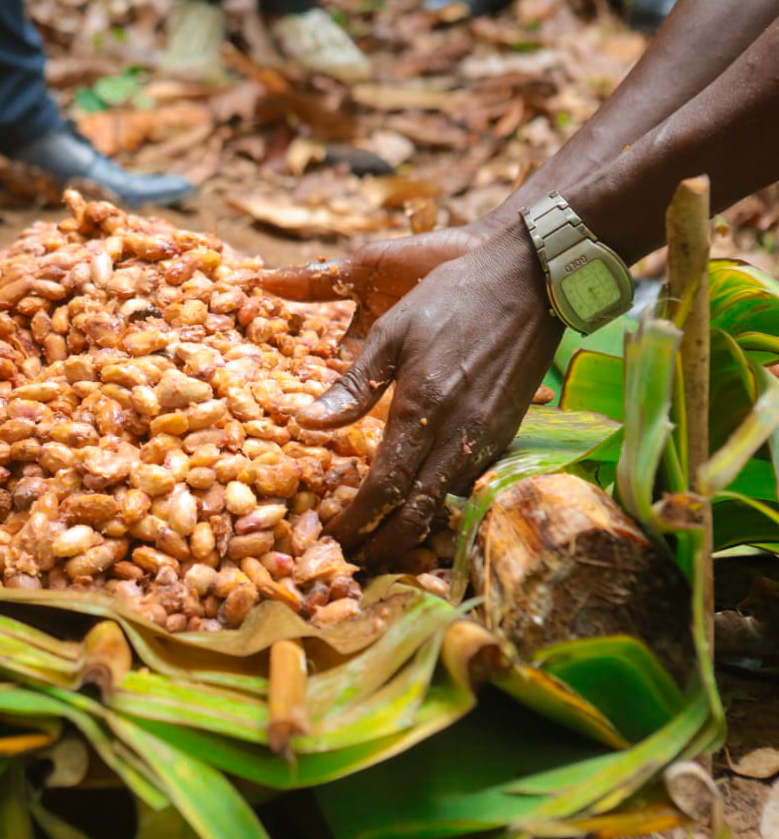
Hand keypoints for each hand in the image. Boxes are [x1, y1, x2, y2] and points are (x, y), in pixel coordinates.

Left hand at [294, 228, 563, 566]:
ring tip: (381, 540)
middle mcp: (459, 432)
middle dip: (385, 546)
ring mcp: (489, 435)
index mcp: (422, 407)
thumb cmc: (451, 296)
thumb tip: (306, 423)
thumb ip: (351, 386)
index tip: (332, 538)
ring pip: (448, 503)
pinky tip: (422, 503)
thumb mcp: (391, 332)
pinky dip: (443, 504)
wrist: (531, 277)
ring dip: (414, 529)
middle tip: (356, 561)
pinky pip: (471, 482)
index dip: (357, 521)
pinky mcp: (508, 431)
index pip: (385, 487)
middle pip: (419, 513)